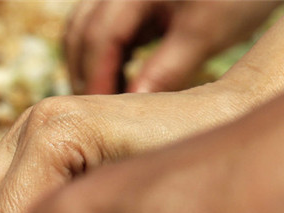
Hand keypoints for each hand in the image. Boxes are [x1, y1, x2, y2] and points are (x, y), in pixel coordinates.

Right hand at [65, 0, 281, 94]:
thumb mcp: (203, 35)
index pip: (98, 39)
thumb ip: (165, 71)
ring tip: (108, 97)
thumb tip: (132, 108)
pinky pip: (105, 26)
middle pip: (80, 32)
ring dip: (90, 63)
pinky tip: (122, 77)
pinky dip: (106, 53)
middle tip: (97, 113)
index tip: (100, 116)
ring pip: (86, 28)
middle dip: (84, 72)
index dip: (95, 80)